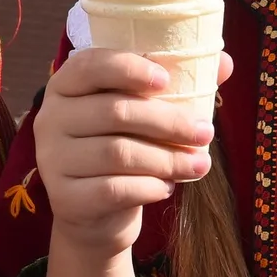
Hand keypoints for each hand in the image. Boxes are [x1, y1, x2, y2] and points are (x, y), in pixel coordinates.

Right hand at [33, 47, 233, 259]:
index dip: (128, 68)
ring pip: (118, 153)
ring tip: (198, 164)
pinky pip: (114, 189)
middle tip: (205, 133)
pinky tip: (166, 187)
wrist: (97, 215)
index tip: (166, 81)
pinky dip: (149, 187)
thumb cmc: (124, 148)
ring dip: (167, 158)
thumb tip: (225, 62)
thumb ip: (178, 86)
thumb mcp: (144, 114)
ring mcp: (52, 159)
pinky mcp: (64, 198)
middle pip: (114, 112)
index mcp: (65, 85)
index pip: (90, 65)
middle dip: (168, 122)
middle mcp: (50, 118)